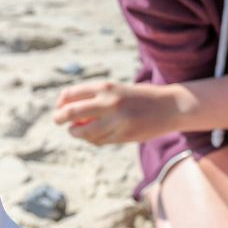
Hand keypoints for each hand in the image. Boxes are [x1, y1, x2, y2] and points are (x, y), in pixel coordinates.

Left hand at [53, 80, 183, 143]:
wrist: (170, 107)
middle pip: (72, 112)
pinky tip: (93, 136)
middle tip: (57, 121)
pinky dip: (92, 139)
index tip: (60, 106)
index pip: (72, 94)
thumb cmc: (141, 97)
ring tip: (76, 131)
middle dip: (60, 118)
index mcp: (107, 87)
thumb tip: (70, 114)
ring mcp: (117, 121)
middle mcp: (110, 102)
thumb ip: (96, 99)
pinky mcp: (124, 136)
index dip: (61, 102)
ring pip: (84, 131)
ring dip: (76, 132)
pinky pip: (99, 141)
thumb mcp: (118, 91)